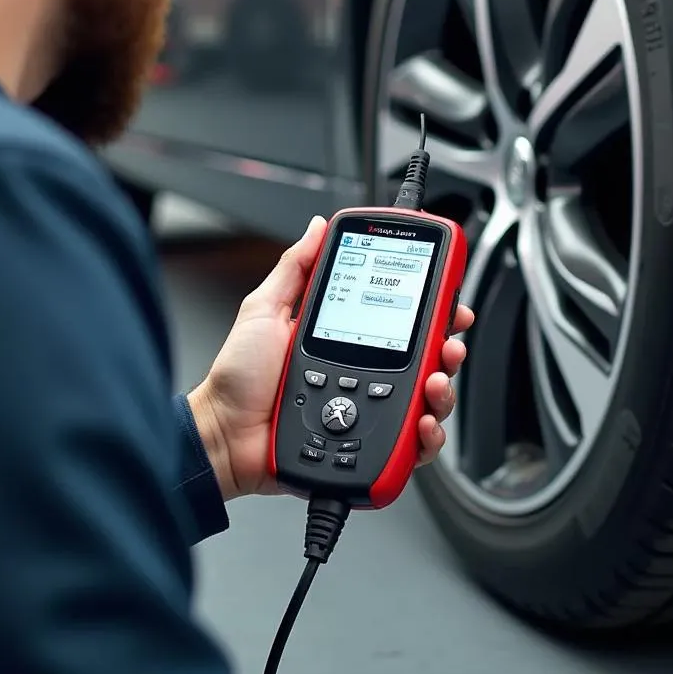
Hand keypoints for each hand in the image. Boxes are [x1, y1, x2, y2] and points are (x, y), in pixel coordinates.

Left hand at [189, 215, 473, 499]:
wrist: (224, 435)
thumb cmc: (239, 378)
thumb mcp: (265, 309)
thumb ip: (295, 268)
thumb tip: (318, 227)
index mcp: (346, 336)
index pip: (400, 317)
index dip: (430, 307)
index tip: (447, 297)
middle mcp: (363, 372)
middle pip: (425, 358)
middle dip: (448, 346)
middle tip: (448, 341)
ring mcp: (368, 409)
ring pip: (427, 400)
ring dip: (442, 389)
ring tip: (434, 381)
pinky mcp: (368, 445)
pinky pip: (411, 446)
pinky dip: (427, 436)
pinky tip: (421, 423)